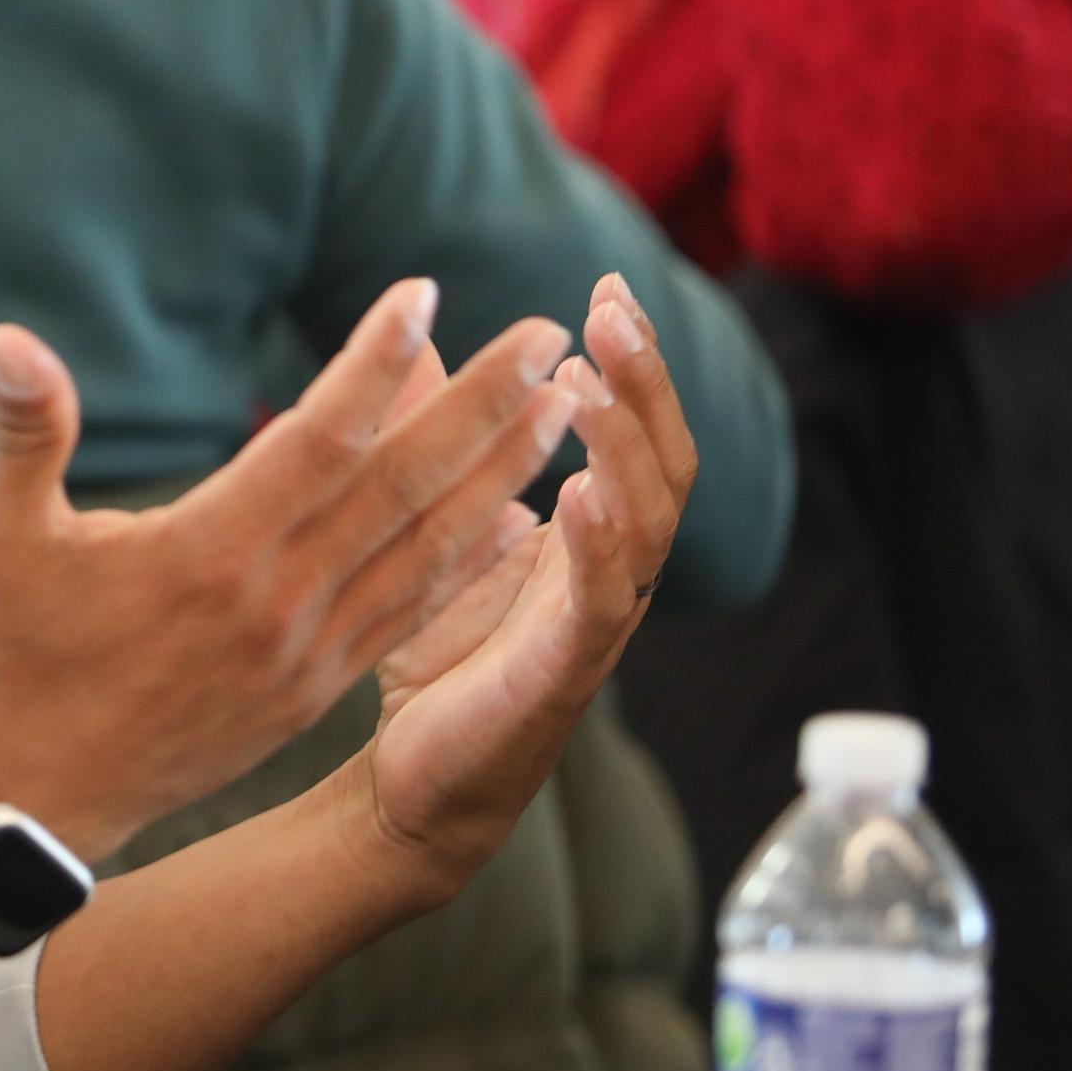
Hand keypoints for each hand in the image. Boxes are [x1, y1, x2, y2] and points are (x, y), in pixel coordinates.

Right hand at [0, 281, 583, 860]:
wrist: (37, 797)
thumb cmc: (10, 654)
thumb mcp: (0, 536)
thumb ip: (26, 432)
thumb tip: (9, 337)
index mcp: (207, 552)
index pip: (315, 440)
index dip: (373, 363)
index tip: (424, 294)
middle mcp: (275, 601)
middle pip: (398, 486)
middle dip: (480, 406)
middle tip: (545, 336)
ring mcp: (306, 651)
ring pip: (425, 548)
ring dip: (500, 475)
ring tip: (563, 409)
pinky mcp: (317, 687)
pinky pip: (412, 611)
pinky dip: (471, 562)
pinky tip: (517, 519)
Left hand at [358, 276, 696, 893]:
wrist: (412, 782)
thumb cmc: (433, 656)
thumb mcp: (428, 528)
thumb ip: (429, 440)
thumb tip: (408, 341)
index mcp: (586, 533)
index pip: (635, 434)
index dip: (631, 364)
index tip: (606, 287)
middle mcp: (608, 571)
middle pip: (663, 462)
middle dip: (645, 383)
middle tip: (612, 311)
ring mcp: (594, 622)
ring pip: (648, 522)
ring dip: (624, 446)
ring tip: (594, 384)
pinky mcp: (563, 672)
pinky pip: (603, 603)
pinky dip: (601, 545)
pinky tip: (581, 494)